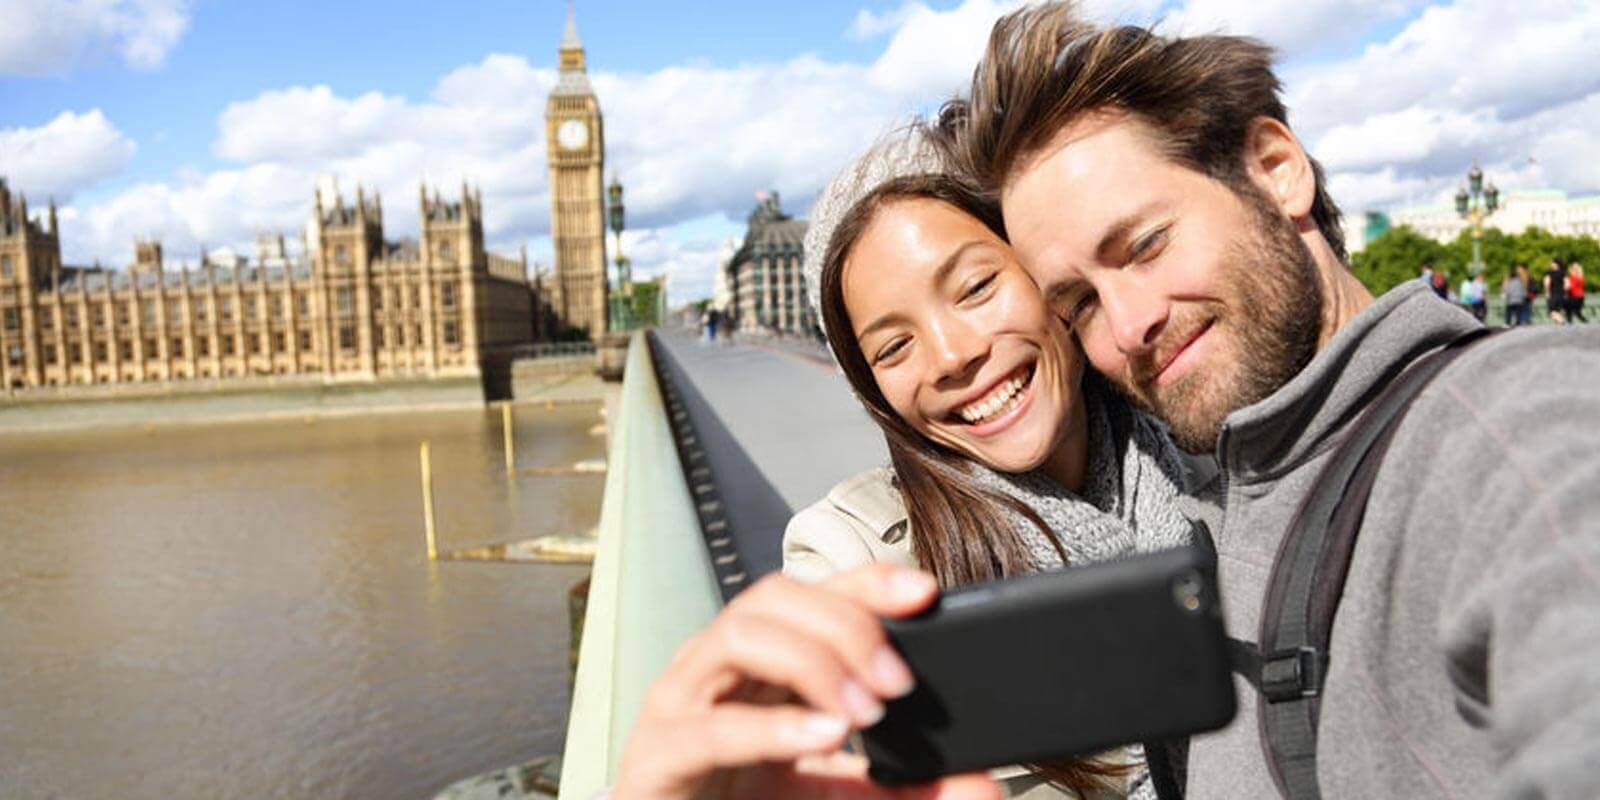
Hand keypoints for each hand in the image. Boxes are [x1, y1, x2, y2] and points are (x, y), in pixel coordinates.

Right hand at [612, 565, 1001, 799]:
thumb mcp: (834, 794)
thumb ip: (900, 787)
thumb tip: (981, 786)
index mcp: (759, 660)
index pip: (814, 593)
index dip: (867, 581)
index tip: (925, 592)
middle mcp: (717, 665)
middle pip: (778, 598)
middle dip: (846, 625)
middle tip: (900, 682)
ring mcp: (680, 702)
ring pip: (740, 636)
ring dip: (812, 664)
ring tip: (862, 713)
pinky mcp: (659, 754)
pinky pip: (712, 726)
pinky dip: (773, 728)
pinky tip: (823, 737)